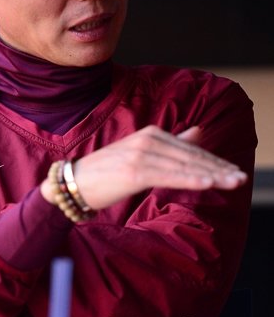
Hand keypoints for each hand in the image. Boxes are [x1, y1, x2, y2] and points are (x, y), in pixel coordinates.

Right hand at [41, 126, 246, 209]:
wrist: (75, 182)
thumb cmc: (109, 171)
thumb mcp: (142, 153)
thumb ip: (172, 143)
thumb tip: (199, 132)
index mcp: (152, 134)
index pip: (190, 149)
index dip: (213, 161)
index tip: (233, 172)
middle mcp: (148, 140)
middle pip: (190, 156)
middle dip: (218, 168)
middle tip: (241, 178)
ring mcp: (141, 154)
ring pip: (183, 166)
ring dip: (210, 175)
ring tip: (232, 182)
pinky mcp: (134, 171)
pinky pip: (168, 176)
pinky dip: (189, 180)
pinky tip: (207, 184)